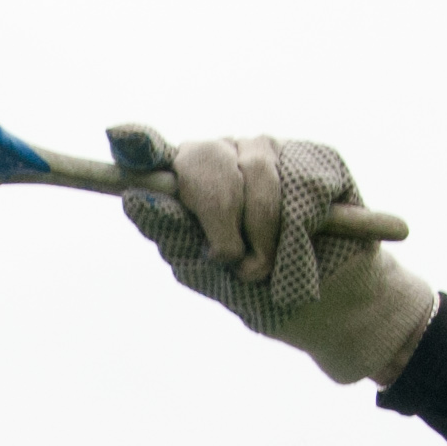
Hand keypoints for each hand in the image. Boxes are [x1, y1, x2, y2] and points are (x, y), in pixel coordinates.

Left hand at [115, 129, 437, 386]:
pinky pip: (303, 186)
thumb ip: (175, 235)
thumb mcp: (209, 272)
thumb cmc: (258, 289)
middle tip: (235, 264)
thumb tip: (134, 198)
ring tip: (269, 269)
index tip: (120, 138)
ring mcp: (272, 152)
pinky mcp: (317, 160)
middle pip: (210, 162)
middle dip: (221, 222)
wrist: (326, 306)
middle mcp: (227, 155)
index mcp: (190, 182)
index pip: (157, 155)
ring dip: (265, 238)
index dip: (139, 144)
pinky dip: (303, 227)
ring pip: (261, 178)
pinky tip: (309, 242)